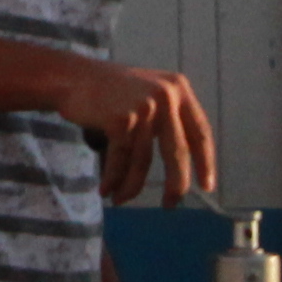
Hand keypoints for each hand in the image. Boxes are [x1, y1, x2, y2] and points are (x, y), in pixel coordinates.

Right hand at [51, 62, 215, 203]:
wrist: (72, 77)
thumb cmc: (111, 92)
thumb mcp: (150, 93)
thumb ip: (169, 118)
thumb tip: (182, 168)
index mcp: (179, 88)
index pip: (200, 132)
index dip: (206, 162)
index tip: (208, 186)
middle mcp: (165, 95)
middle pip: (177, 152)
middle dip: (176, 184)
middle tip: (171, 205)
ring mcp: (143, 107)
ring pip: (143, 160)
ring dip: (132, 186)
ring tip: (121, 200)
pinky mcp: (120, 119)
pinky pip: (120, 159)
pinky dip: (113, 178)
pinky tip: (107, 190)